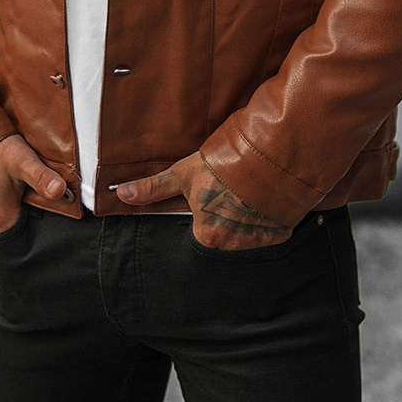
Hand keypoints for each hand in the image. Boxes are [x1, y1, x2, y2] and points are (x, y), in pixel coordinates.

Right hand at [0, 134, 66, 235]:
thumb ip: (41, 177)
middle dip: (26, 214)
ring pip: (1, 220)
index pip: (29, 234)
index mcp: (0, 220)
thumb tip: (60, 191)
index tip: (44, 202)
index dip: (40, 218)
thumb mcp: (22, 160)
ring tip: (17, 188)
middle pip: (15, 227)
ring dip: (11, 208)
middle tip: (30, 191)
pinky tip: (2, 186)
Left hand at [114, 152, 292, 251]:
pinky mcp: (281, 233)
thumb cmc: (224, 163)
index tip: (211, 196)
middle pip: (223, 234)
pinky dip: (267, 216)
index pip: (199, 230)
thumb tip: (121, 194)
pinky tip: (264, 198)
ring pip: (246, 232)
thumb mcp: (185, 172)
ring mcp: (259, 242)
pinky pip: (269, 229)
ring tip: (248, 191)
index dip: (204, 210)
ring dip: (246, 217)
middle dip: (226, 215)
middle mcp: (232, 246)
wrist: (271, 154)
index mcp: (207, 236)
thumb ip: (154, 188)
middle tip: (231, 191)